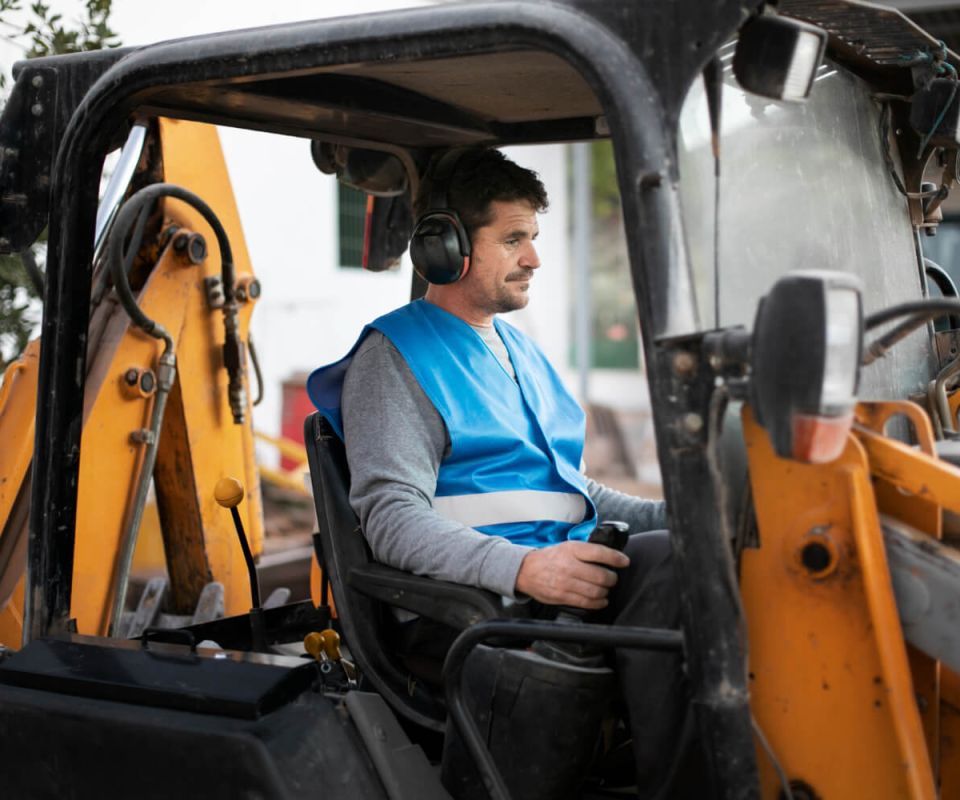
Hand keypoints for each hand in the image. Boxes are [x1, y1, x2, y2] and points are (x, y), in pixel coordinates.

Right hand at [515, 541, 629, 609]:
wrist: (526, 570)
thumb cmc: (551, 558)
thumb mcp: (568, 546)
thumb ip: (587, 551)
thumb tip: (611, 557)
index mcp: (572, 549)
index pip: (600, 553)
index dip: (616, 558)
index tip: (624, 562)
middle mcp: (569, 565)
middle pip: (602, 576)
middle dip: (612, 578)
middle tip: (612, 578)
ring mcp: (566, 582)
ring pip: (596, 591)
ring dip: (606, 592)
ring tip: (605, 589)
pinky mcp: (563, 596)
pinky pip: (587, 602)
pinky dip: (598, 603)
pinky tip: (600, 600)